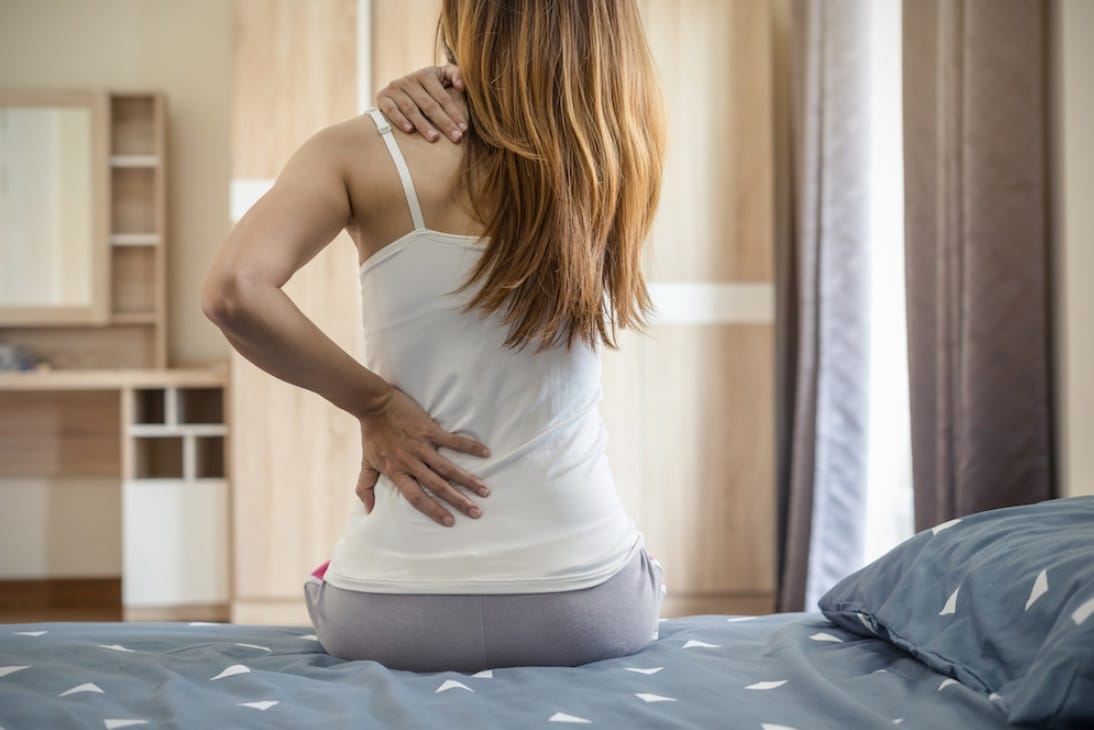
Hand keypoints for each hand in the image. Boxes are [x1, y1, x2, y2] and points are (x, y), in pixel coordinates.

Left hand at [355, 384, 490, 525]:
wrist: (373, 404)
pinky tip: (486, 453)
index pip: (416, 497)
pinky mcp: (430, 430)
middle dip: (458, 501)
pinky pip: (453, 441)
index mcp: (396, 472)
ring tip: (484, 491)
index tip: (450, 522)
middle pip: (438, 486)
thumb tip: (368, 510)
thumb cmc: (371, 434)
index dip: (433, 510)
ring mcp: (422, 446)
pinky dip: (470, 447)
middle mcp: (411, 462)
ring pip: (448, 468)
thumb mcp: (366, 462)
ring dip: (468, 480)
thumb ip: (365, 487)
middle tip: (476, 512)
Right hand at [376, 64, 468, 142]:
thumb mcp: (442, 76)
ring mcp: (395, 88)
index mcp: (426, 74)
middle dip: (444, 122)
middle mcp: (409, 80)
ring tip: (434, 138)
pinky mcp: (382, 98)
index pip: (443, 97)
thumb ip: (455, 74)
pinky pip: (391, 110)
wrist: (399, 90)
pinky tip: (409, 130)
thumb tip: (462, 86)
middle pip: (429, 105)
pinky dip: (399, 119)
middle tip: (456, 137)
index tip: (463, 129)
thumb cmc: (428, 87)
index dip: (454, 113)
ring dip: (423, 125)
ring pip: (411, 109)